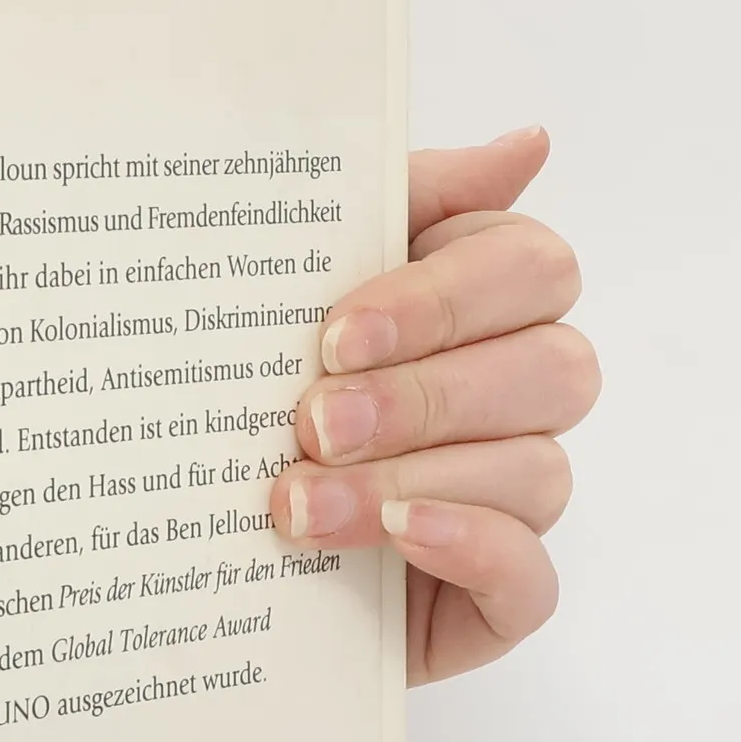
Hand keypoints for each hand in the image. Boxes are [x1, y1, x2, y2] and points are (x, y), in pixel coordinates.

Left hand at [268, 127, 598, 683]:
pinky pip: (531, 575)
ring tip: (302, 503)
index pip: (529, 269)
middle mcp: (516, 399)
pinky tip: (400, 536)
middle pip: (551, 368)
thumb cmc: (249, 401)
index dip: (444, 298)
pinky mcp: (497, 599)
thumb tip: (526, 143)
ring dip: (412, 479)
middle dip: (425, 395)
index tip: (336, 335)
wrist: (189, 551)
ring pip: (533, 471)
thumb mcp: (294, 290)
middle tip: (314, 424)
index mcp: (482, 306)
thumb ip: (399, 206)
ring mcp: (514, 501)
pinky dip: (469, 546)